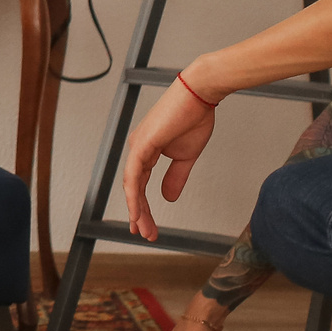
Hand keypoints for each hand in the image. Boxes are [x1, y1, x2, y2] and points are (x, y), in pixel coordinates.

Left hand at [121, 73, 221, 242]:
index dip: (144, 207)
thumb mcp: (185, 156)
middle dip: (140, 214)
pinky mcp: (142, 144)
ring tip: (143, 229)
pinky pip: (133, 175)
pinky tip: (137, 211)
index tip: (148, 227)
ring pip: (131, 185)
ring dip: (137, 210)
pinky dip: (134, 195)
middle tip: (145, 235)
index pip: (140, 185)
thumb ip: (175, 177)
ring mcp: (138, 146)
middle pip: (134, 188)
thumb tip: (168, 198)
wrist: (200, 95)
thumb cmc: (194, 119)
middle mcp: (138, 149)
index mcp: (146, 151)